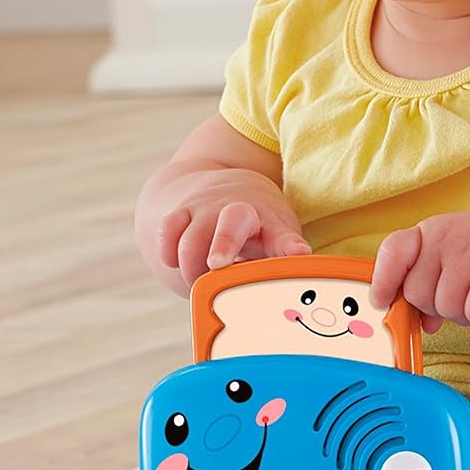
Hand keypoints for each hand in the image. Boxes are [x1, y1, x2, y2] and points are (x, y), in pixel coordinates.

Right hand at [158, 172, 310, 286]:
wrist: (223, 186)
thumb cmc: (258, 223)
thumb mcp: (278, 233)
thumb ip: (286, 255)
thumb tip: (302, 270)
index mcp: (267, 218)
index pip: (281, 233)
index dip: (289, 245)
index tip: (298, 253)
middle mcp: (234, 209)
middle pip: (231, 223)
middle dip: (224, 245)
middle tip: (218, 266)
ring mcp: (203, 209)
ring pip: (191, 239)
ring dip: (194, 269)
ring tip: (204, 283)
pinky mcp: (177, 214)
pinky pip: (167, 232)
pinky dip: (169, 254)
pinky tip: (178, 264)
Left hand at [370, 209, 469, 333]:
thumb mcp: (448, 258)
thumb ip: (426, 284)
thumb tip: (420, 324)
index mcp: (428, 233)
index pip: (393, 252)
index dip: (383, 281)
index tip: (381, 302)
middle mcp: (447, 238)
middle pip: (417, 294)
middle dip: (434, 305)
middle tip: (461, 294)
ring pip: (446, 308)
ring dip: (462, 314)